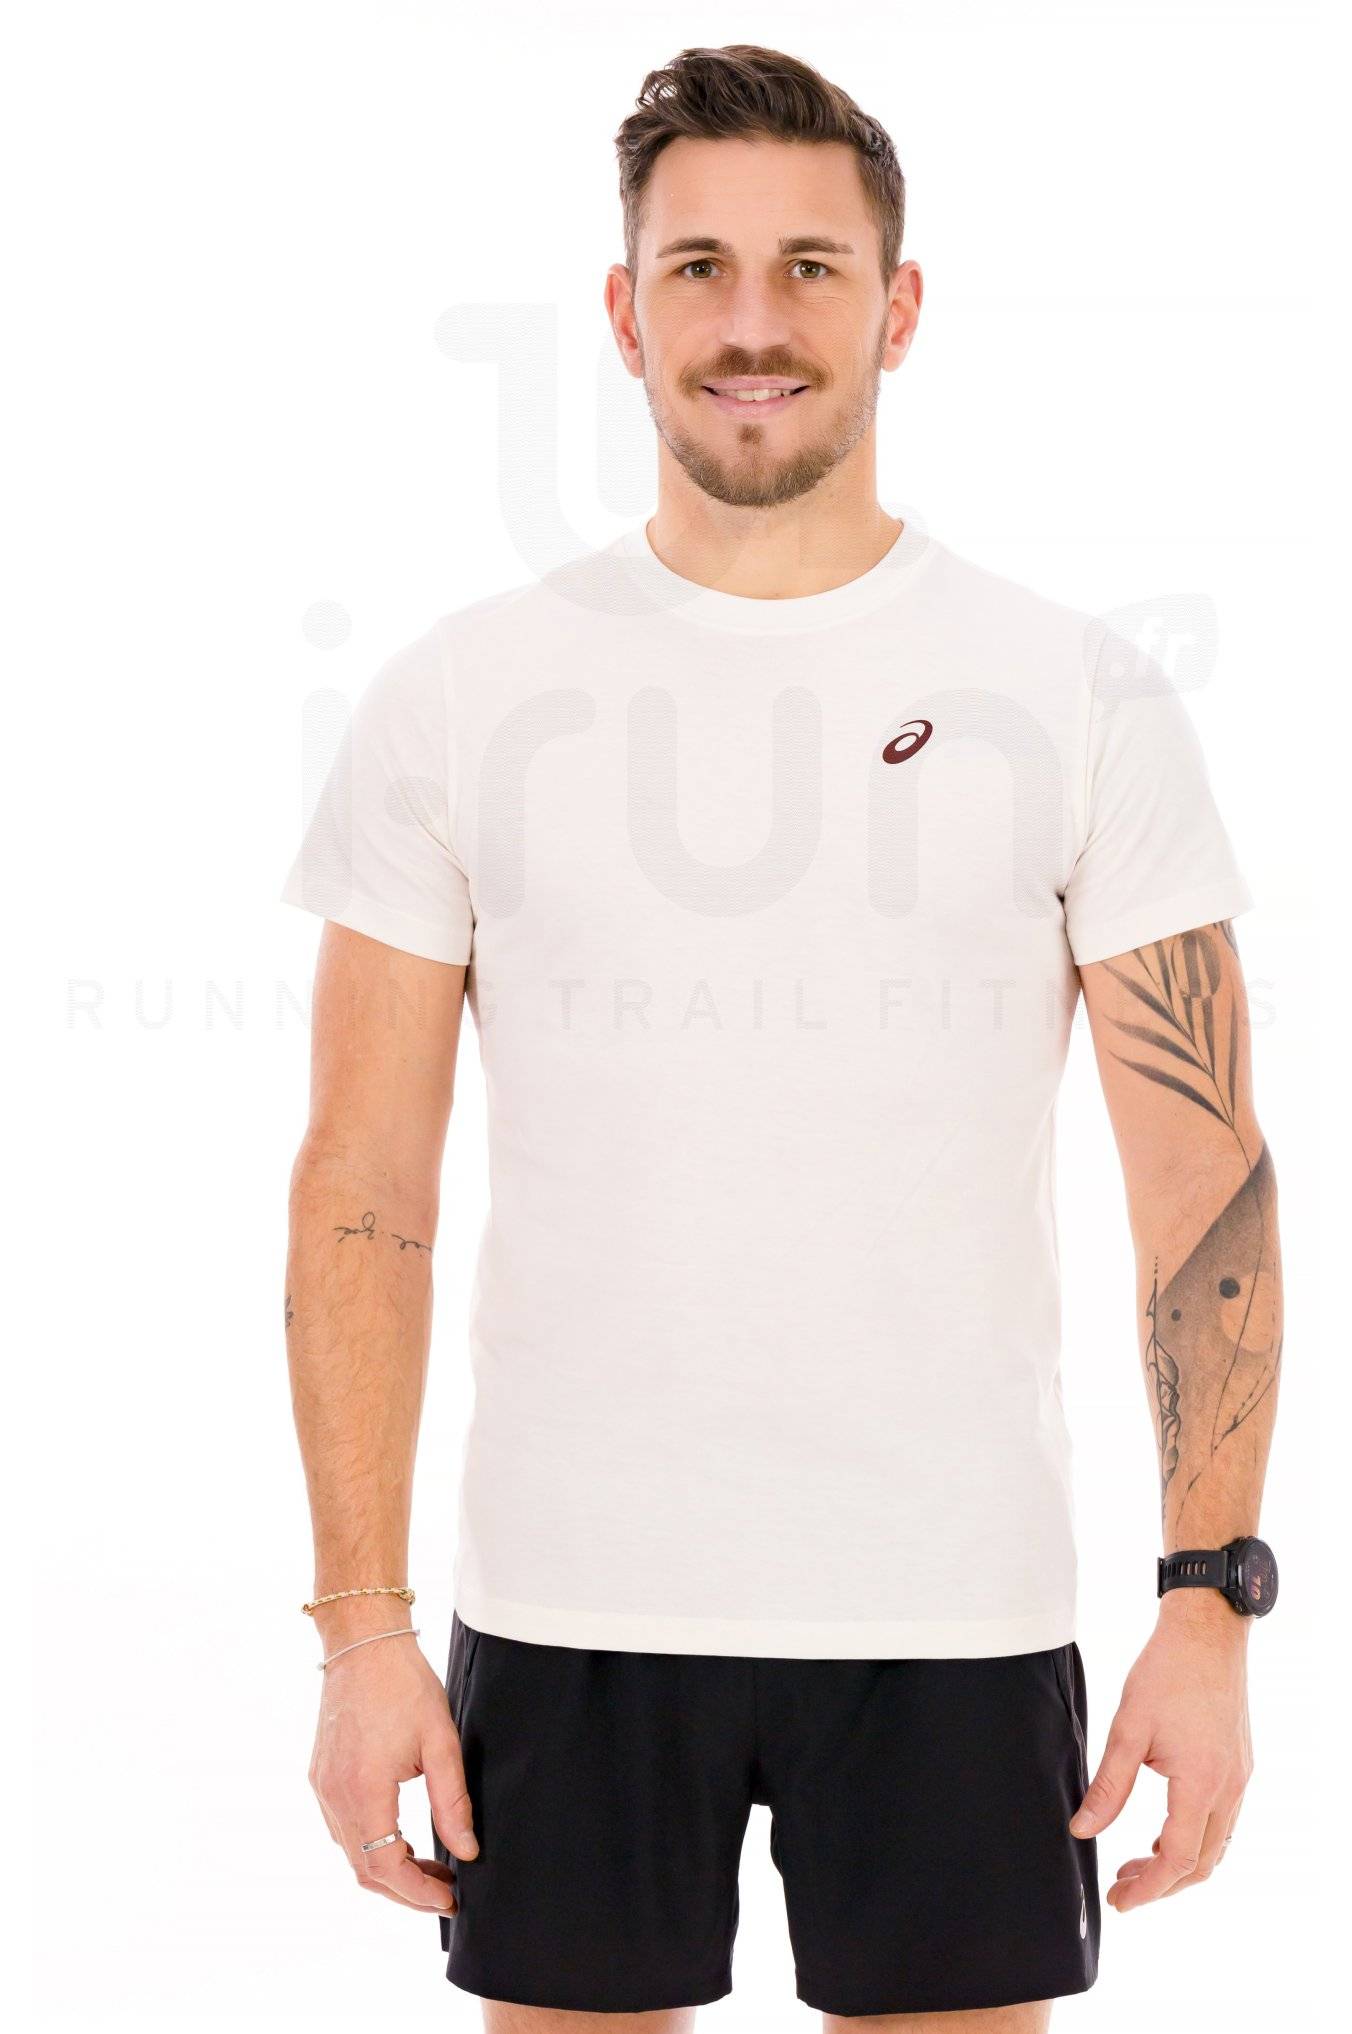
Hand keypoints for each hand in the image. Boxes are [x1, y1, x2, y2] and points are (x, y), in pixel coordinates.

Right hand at [308, 1634, 478, 1913]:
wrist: (363, 1642)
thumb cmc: (404, 1684)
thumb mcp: (441, 1741)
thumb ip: (453, 1801)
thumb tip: (467, 1850)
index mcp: (363, 1790)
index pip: (385, 1866)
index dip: (418, 1892)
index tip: (450, 1899)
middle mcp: (333, 1796)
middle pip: (364, 1869)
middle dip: (406, 1890)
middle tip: (447, 1891)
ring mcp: (322, 1787)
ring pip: (351, 1853)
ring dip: (389, 1869)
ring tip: (433, 1867)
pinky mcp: (321, 1776)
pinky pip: (343, 1829)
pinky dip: (372, 1845)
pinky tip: (405, 1838)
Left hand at [1068, 1593, 1252, 1910]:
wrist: (1207, 1631)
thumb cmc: (1166, 1671)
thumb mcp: (1128, 1729)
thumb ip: (1108, 1786)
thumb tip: (1083, 1830)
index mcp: (1202, 1783)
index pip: (1176, 1858)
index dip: (1147, 1888)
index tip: (1119, 1900)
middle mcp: (1230, 1788)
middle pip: (1201, 1863)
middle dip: (1161, 1884)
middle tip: (1121, 1887)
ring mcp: (1240, 1777)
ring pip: (1215, 1845)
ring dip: (1179, 1863)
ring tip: (1136, 1863)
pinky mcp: (1240, 1764)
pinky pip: (1223, 1821)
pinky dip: (1194, 1838)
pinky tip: (1162, 1830)